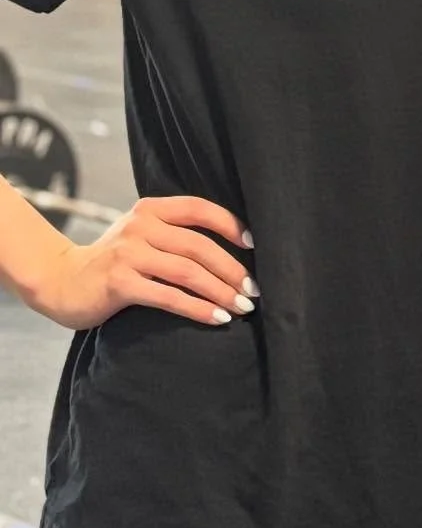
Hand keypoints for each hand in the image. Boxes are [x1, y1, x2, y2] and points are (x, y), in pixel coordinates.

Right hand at [28, 196, 257, 329]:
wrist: (61, 282)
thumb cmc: (113, 261)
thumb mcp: (141, 235)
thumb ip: (174, 233)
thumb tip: (231, 248)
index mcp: (150, 209)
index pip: (200, 209)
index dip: (230, 225)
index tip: (255, 245)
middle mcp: (140, 227)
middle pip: (199, 246)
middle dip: (232, 269)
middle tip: (254, 290)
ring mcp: (128, 254)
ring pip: (188, 272)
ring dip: (221, 292)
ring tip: (242, 307)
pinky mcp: (120, 283)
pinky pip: (169, 297)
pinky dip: (198, 308)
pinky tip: (217, 319)